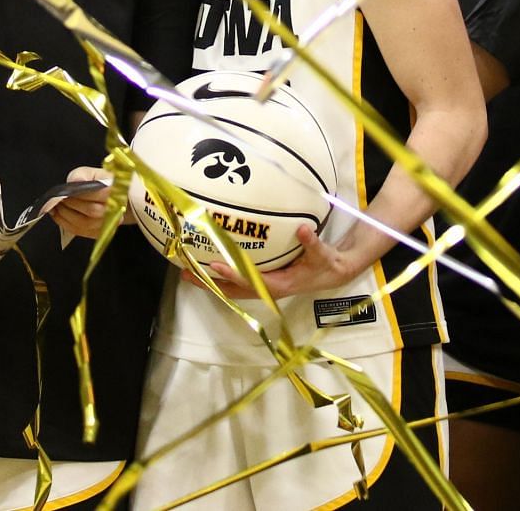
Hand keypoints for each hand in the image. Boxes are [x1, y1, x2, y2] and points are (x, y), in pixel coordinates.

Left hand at [48, 166, 116, 237]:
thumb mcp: (92, 173)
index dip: (79, 195)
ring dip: (66, 216)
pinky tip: (59, 216)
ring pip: (86, 224)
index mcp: (116, 191)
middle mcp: (116, 209)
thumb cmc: (100, 184)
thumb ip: (83, 174)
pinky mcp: (100, 232)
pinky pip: (82, 232)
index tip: (65, 192)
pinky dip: (67, 225)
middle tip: (58, 200)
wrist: (110, 198)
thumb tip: (77, 180)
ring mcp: (109, 223)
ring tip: (56, 208)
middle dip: (71, 205)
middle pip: (92, 211)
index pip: (98, 194)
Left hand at [186, 225, 362, 300]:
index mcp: (281, 285)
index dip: (233, 274)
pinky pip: (238, 281)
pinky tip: (208, 266)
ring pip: (232, 288)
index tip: (214, 266)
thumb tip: (303, 229)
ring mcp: (264, 287)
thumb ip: (312, 243)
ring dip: (211, 281)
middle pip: (233, 290)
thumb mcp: (323, 254)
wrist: (333, 273)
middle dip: (210, 283)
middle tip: (186, 273)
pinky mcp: (263, 281)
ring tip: (187, 272)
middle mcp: (268, 289)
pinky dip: (221, 276)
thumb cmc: (326, 263)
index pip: (251, 281)